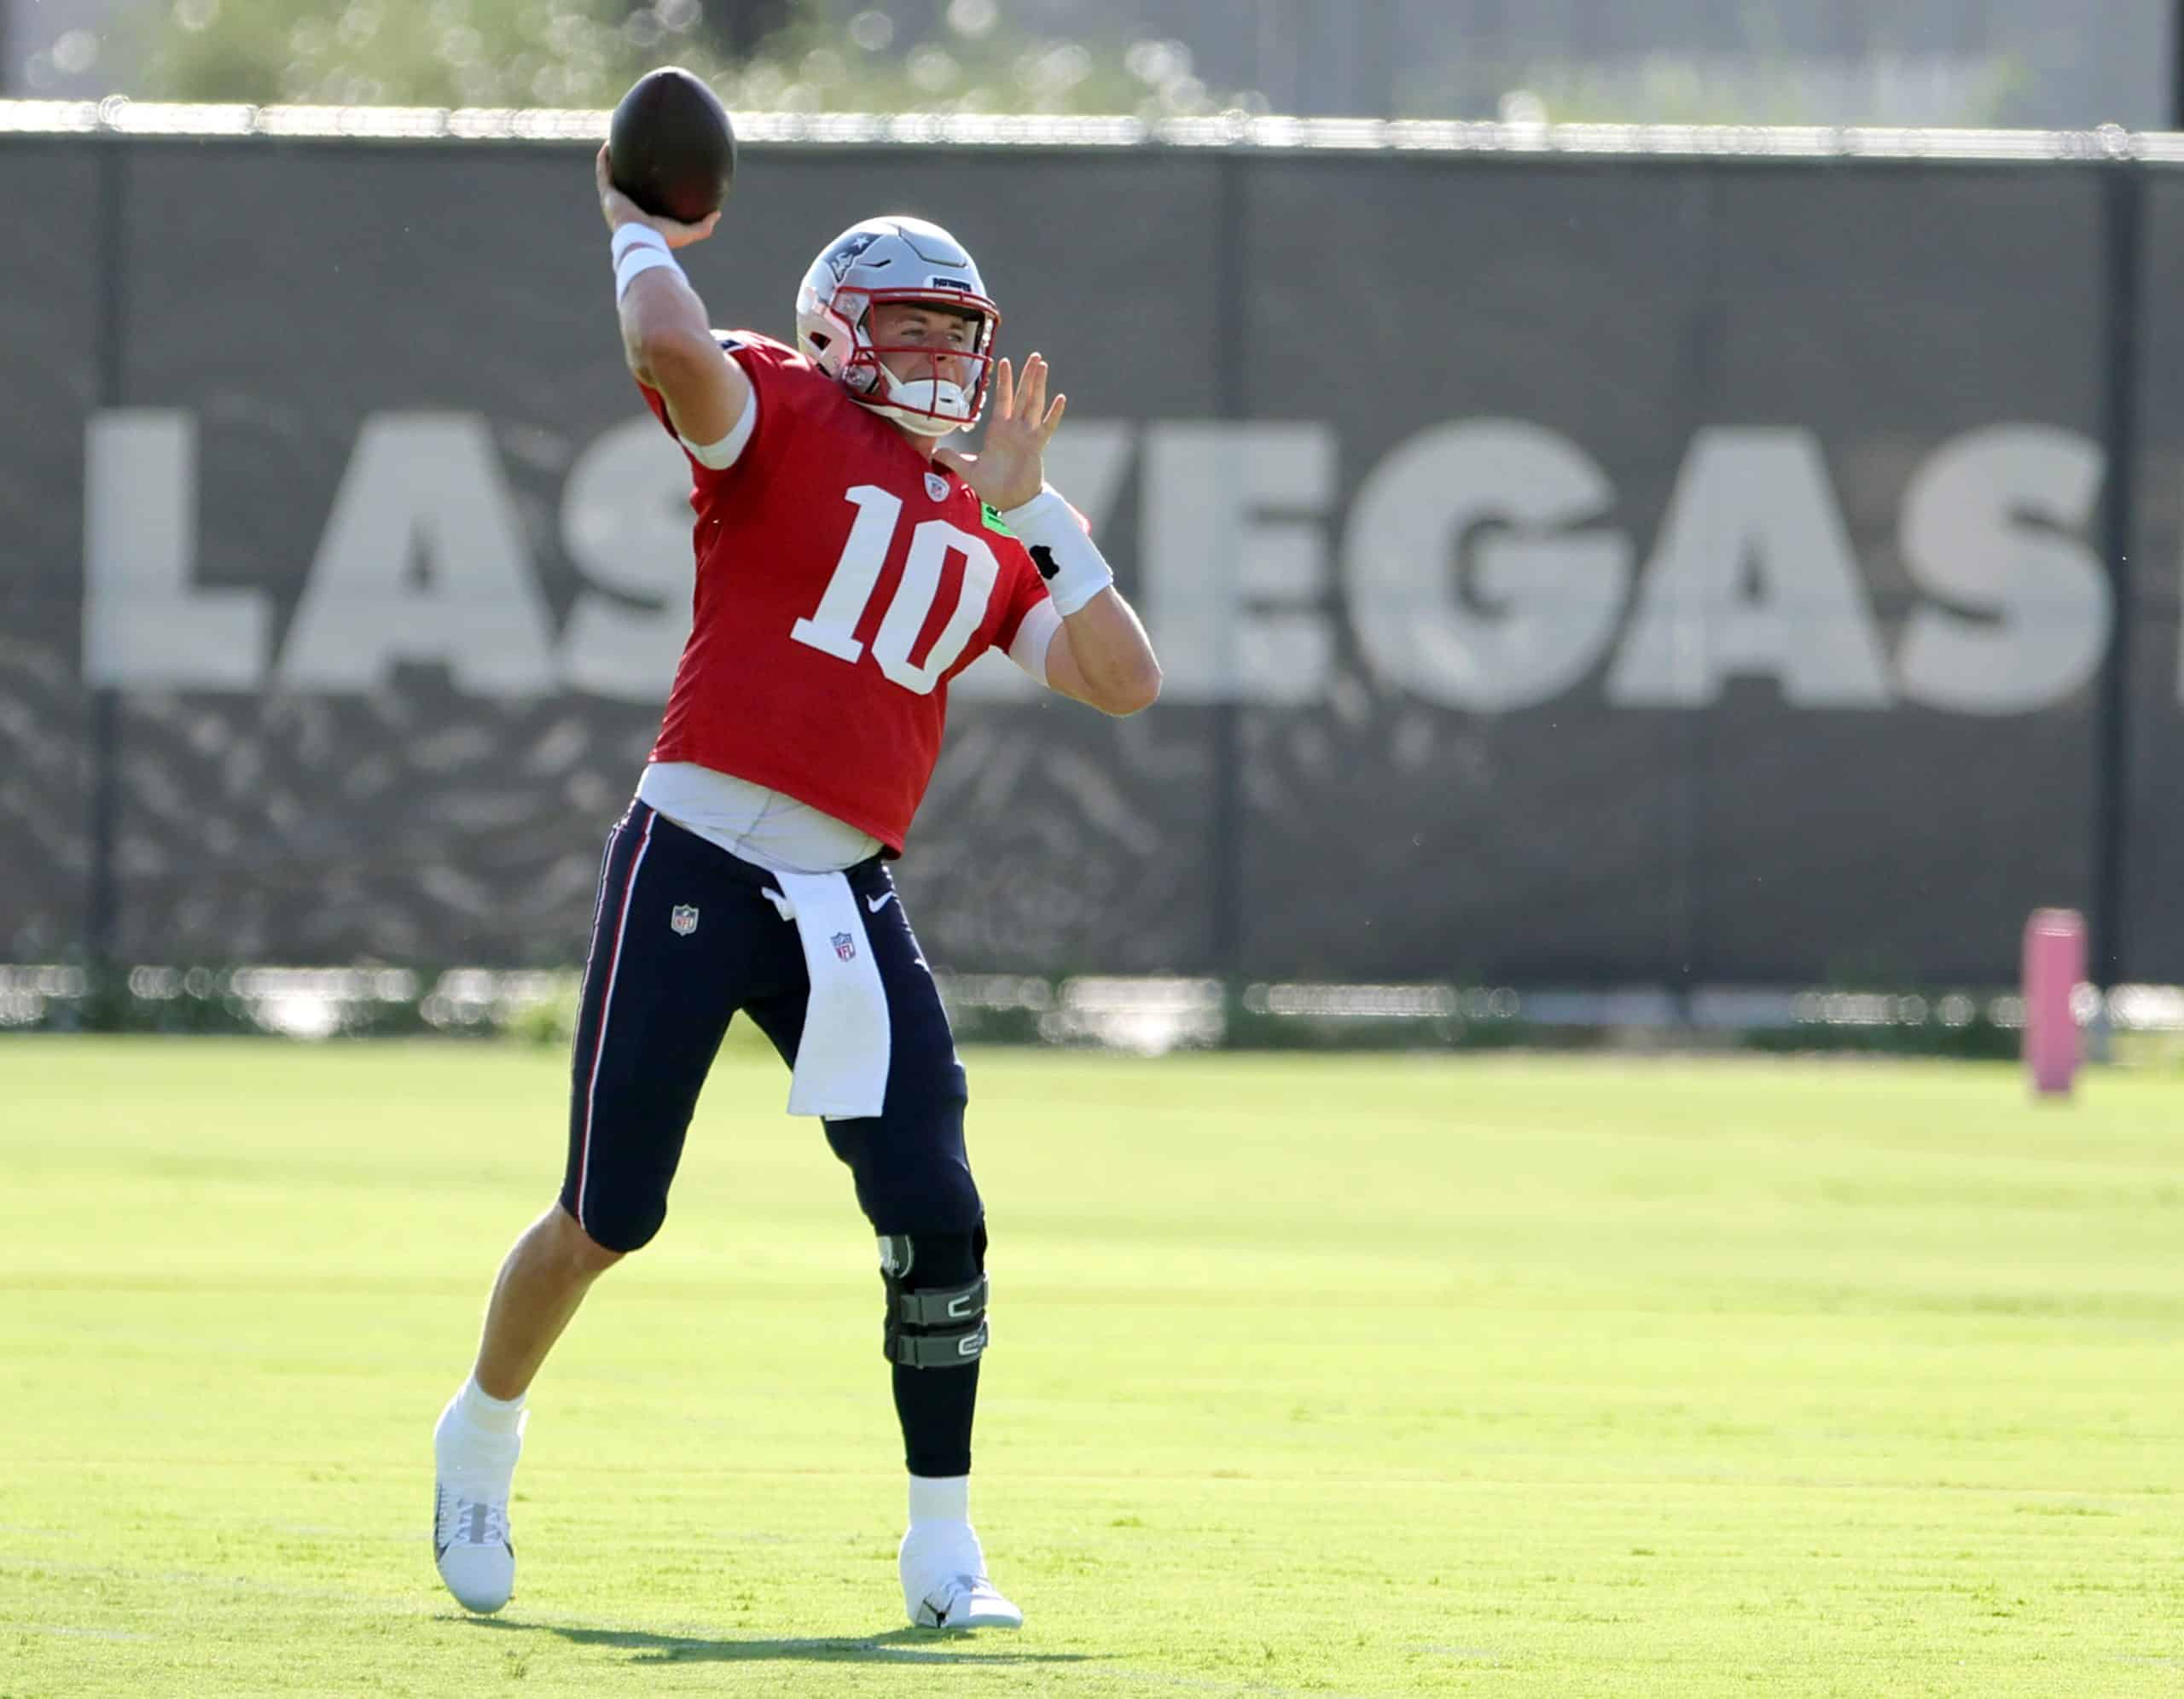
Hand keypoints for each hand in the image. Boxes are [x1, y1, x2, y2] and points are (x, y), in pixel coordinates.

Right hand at [595, 144, 718, 247]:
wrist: (643, 241)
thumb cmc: (663, 239)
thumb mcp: (687, 232)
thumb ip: (703, 225)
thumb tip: (717, 214)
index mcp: (640, 217)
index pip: (641, 201)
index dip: (643, 189)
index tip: (650, 176)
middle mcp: (624, 209)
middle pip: (623, 186)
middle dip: (624, 173)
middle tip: (631, 157)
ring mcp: (614, 201)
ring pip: (609, 177)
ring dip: (610, 162)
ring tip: (615, 145)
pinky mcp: (607, 194)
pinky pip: (603, 172)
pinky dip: (604, 159)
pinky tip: (608, 145)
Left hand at [935, 353, 1064, 511]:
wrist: (1011, 502)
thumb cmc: (993, 486)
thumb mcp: (968, 470)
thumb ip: (953, 459)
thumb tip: (934, 453)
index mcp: (998, 430)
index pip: (1002, 399)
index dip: (1003, 381)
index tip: (1004, 361)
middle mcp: (1014, 429)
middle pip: (1021, 395)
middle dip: (1027, 375)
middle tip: (1034, 355)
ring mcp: (1027, 435)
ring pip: (1034, 404)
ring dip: (1038, 385)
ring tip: (1042, 366)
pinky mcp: (1037, 446)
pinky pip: (1047, 426)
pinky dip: (1054, 413)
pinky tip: (1060, 398)